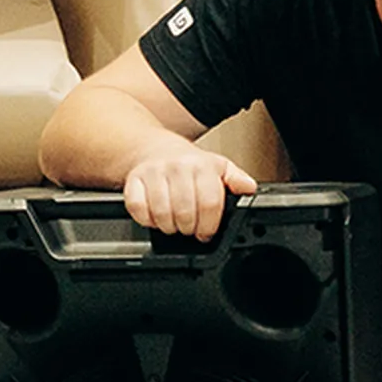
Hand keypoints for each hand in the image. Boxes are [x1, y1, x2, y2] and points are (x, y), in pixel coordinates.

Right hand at [122, 148, 260, 239]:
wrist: (155, 149)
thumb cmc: (188, 163)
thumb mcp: (218, 167)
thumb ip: (235, 179)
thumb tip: (249, 188)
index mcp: (202, 165)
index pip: (209, 203)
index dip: (209, 225)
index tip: (206, 233)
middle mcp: (177, 167)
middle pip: (185, 212)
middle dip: (189, 228)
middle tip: (190, 228)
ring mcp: (153, 173)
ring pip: (162, 214)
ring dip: (169, 227)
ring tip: (174, 223)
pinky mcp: (133, 180)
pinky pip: (138, 209)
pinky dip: (146, 219)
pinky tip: (155, 217)